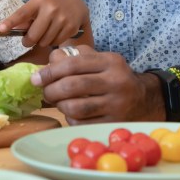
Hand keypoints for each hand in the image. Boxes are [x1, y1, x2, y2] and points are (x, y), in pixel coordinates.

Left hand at [0, 0, 89, 47]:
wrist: (76, 3)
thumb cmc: (50, 5)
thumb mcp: (38, 5)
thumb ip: (25, 17)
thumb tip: (12, 30)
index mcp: (39, 1)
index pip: (22, 13)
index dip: (11, 22)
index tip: (1, 29)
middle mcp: (51, 8)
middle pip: (33, 35)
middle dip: (28, 41)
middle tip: (28, 41)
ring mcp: (62, 18)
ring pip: (44, 42)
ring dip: (42, 42)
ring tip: (45, 33)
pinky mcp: (71, 28)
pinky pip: (55, 43)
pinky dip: (53, 42)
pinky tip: (56, 33)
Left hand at [30, 45, 160, 122]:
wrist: (143, 99)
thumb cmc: (111, 77)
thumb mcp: (98, 60)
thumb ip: (72, 56)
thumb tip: (48, 63)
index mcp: (110, 61)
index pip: (72, 65)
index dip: (49, 72)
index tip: (35, 78)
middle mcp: (116, 82)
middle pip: (71, 86)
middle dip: (50, 90)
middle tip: (46, 92)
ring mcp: (117, 105)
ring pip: (75, 107)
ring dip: (60, 106)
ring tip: (59, 102)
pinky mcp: (114, 123)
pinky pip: (81, 123)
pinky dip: (70, 118)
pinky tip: (72, 113)